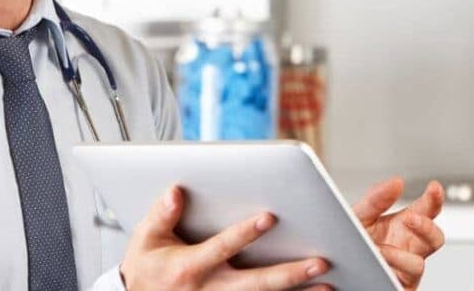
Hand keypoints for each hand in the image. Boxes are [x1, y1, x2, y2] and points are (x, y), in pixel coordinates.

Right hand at [120, 186, 331, 290]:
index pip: (222, 248)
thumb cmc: (147, 267)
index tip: (270, 217)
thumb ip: (162, 214)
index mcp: (188, 267)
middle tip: (320, 261)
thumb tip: (176, 192)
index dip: (245, 234)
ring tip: (328, 283)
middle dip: (288, 274)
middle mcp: (209, 290)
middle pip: (255, 284)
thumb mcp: (145, 238)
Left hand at [353, 178, 444, 289]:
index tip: (434, 187)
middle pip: (434, 238)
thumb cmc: (349, 242)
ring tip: (379, 249)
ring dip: (398, 256)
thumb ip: (376, 200)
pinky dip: (391, 273)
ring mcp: (405, 270)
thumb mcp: (359, 217)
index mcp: (403, 226)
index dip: (434, 199)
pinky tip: (377, 264)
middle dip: (427, 227)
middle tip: (410, 218)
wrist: (333, 269)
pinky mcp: (398, 287)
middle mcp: (408, 248)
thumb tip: (397, 182)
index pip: (427, 210)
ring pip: (418, 265)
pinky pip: (403, 284)